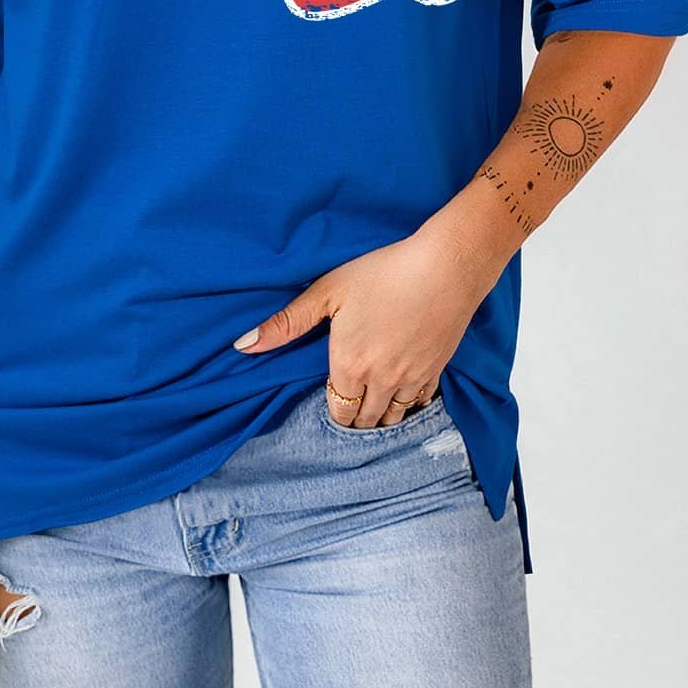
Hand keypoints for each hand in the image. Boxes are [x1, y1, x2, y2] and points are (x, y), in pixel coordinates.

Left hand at [232, 221, 494, 427]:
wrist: (445, 267)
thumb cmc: (383, 272)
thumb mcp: (327, 291)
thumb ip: (286, 323)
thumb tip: (242, 346)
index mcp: (349, 366)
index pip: (337, 411)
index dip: (332, 409)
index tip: (330, 400)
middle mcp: (380, 382)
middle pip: (364, 421)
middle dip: (354, 418)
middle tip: (348, 407)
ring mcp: (412, 379)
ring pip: (393, 418)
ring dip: (380, 417)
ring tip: (371, 407)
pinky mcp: (437, 371)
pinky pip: (420, 404)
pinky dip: (408, 405)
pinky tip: (403, 394)